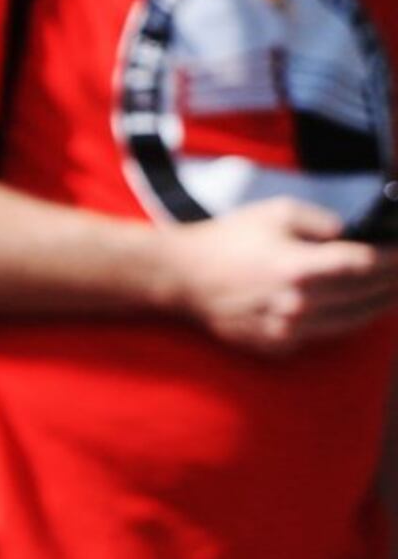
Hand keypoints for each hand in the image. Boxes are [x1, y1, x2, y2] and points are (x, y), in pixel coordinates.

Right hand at [163, 198, 397, 356]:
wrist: (180, 276)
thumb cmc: (226, 239)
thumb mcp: (273, 212)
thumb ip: (320, 220)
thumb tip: (353, 235)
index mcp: (299, 267)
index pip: (364, 265)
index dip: (393, 260)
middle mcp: (300, 304)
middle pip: (365, 297)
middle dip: (391, 284)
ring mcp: (290, 330)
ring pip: (351, 322)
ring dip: (375, 307)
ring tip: (389, 295)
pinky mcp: (279, 345)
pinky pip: (323, 335)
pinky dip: (341, 321)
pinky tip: (348, 309)